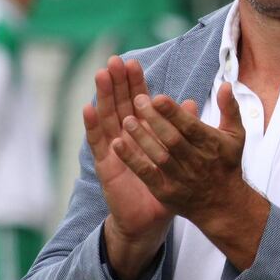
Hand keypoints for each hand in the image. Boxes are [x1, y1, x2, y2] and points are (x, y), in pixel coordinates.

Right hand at [85, 56, 172, 279]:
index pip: (138, 102)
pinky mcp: (106, 165)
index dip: (135, 83)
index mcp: (144, 132)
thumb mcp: (179, 156)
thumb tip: (191, 102)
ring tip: (101, 75)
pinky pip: (97, 143)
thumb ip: (184, 128)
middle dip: (117, 83)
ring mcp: (114, 149)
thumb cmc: (166, 186)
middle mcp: (126, 137)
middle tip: (114, 60)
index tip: (132, 63)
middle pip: (119, 104)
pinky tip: (87, 109)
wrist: (150, 219)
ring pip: (107, 117)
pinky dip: (92, 126)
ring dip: (103, 96)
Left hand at [114, 82, 268, 268]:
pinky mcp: (166, 192)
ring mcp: (180, 178)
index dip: (173, 112)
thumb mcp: (235, 135)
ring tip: (126, 120)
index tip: (157, 97)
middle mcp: (196, 161)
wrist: (222, 204)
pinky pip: (147, 174)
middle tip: (138, 100)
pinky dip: (132, 160)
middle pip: (173, 139)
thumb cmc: (226, 163)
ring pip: (159, 156)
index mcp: (211, 144)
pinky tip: (116, 145)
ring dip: (141, 138)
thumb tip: (225, 84)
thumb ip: (229, 109)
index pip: (190, 126)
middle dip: (154, 120)